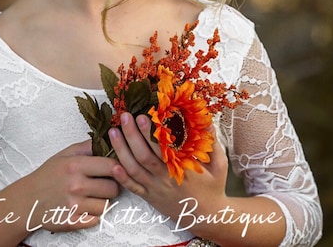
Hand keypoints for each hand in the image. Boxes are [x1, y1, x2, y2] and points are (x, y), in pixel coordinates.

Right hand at [16, 140, 119, 232]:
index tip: (114, 169)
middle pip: (112, 188)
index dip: (117, 168)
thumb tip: (109, 139)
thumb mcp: (65, 154)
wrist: (28, 199)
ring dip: (102, 202)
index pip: (111, 166)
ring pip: (106, 206)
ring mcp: (74, 205)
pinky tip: (84, 207)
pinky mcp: (72, 222)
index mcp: (75, 165)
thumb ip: (88, 146)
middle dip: (111, 186)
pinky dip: (93, 215)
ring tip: (91, 196)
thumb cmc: (48, 174)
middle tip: (102, 184)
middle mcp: (75, 185)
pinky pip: (96, 220)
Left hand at [108, 113, 228, 220]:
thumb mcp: (219, 165)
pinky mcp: (150, 198)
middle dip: (132, 135)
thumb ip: (213, 143)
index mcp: (183, 168)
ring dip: (121, 150)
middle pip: (144, 155)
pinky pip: (133, 188)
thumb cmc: (214, 188)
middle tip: (124, 117)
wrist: (208, 217)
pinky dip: (121, 177)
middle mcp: (166, 178)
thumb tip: (207, 121)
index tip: (143, 115)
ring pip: (134, 169)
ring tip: (113, 132)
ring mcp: (156, 189)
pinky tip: (113, 164)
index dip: (151, 132)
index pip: (163, 147)